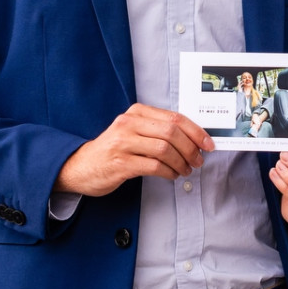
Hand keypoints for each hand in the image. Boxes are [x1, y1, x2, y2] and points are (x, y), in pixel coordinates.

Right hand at [55, 104, 211, 196]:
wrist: (80, 167)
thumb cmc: (112, 150)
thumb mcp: (133, 132)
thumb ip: (157, 130)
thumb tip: (192, 138)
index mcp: (136, 112)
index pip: (174, 117)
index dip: (196, 131)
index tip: (208, 144)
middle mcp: (129, 123)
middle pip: (172, 132)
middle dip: (191, 148)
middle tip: (198, 160)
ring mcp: (123, 143)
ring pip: (165, 149)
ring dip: (181, 162)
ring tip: (185, 170)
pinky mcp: (120, 163)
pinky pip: (154, 166)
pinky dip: (168, 172)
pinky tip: (171, 175)